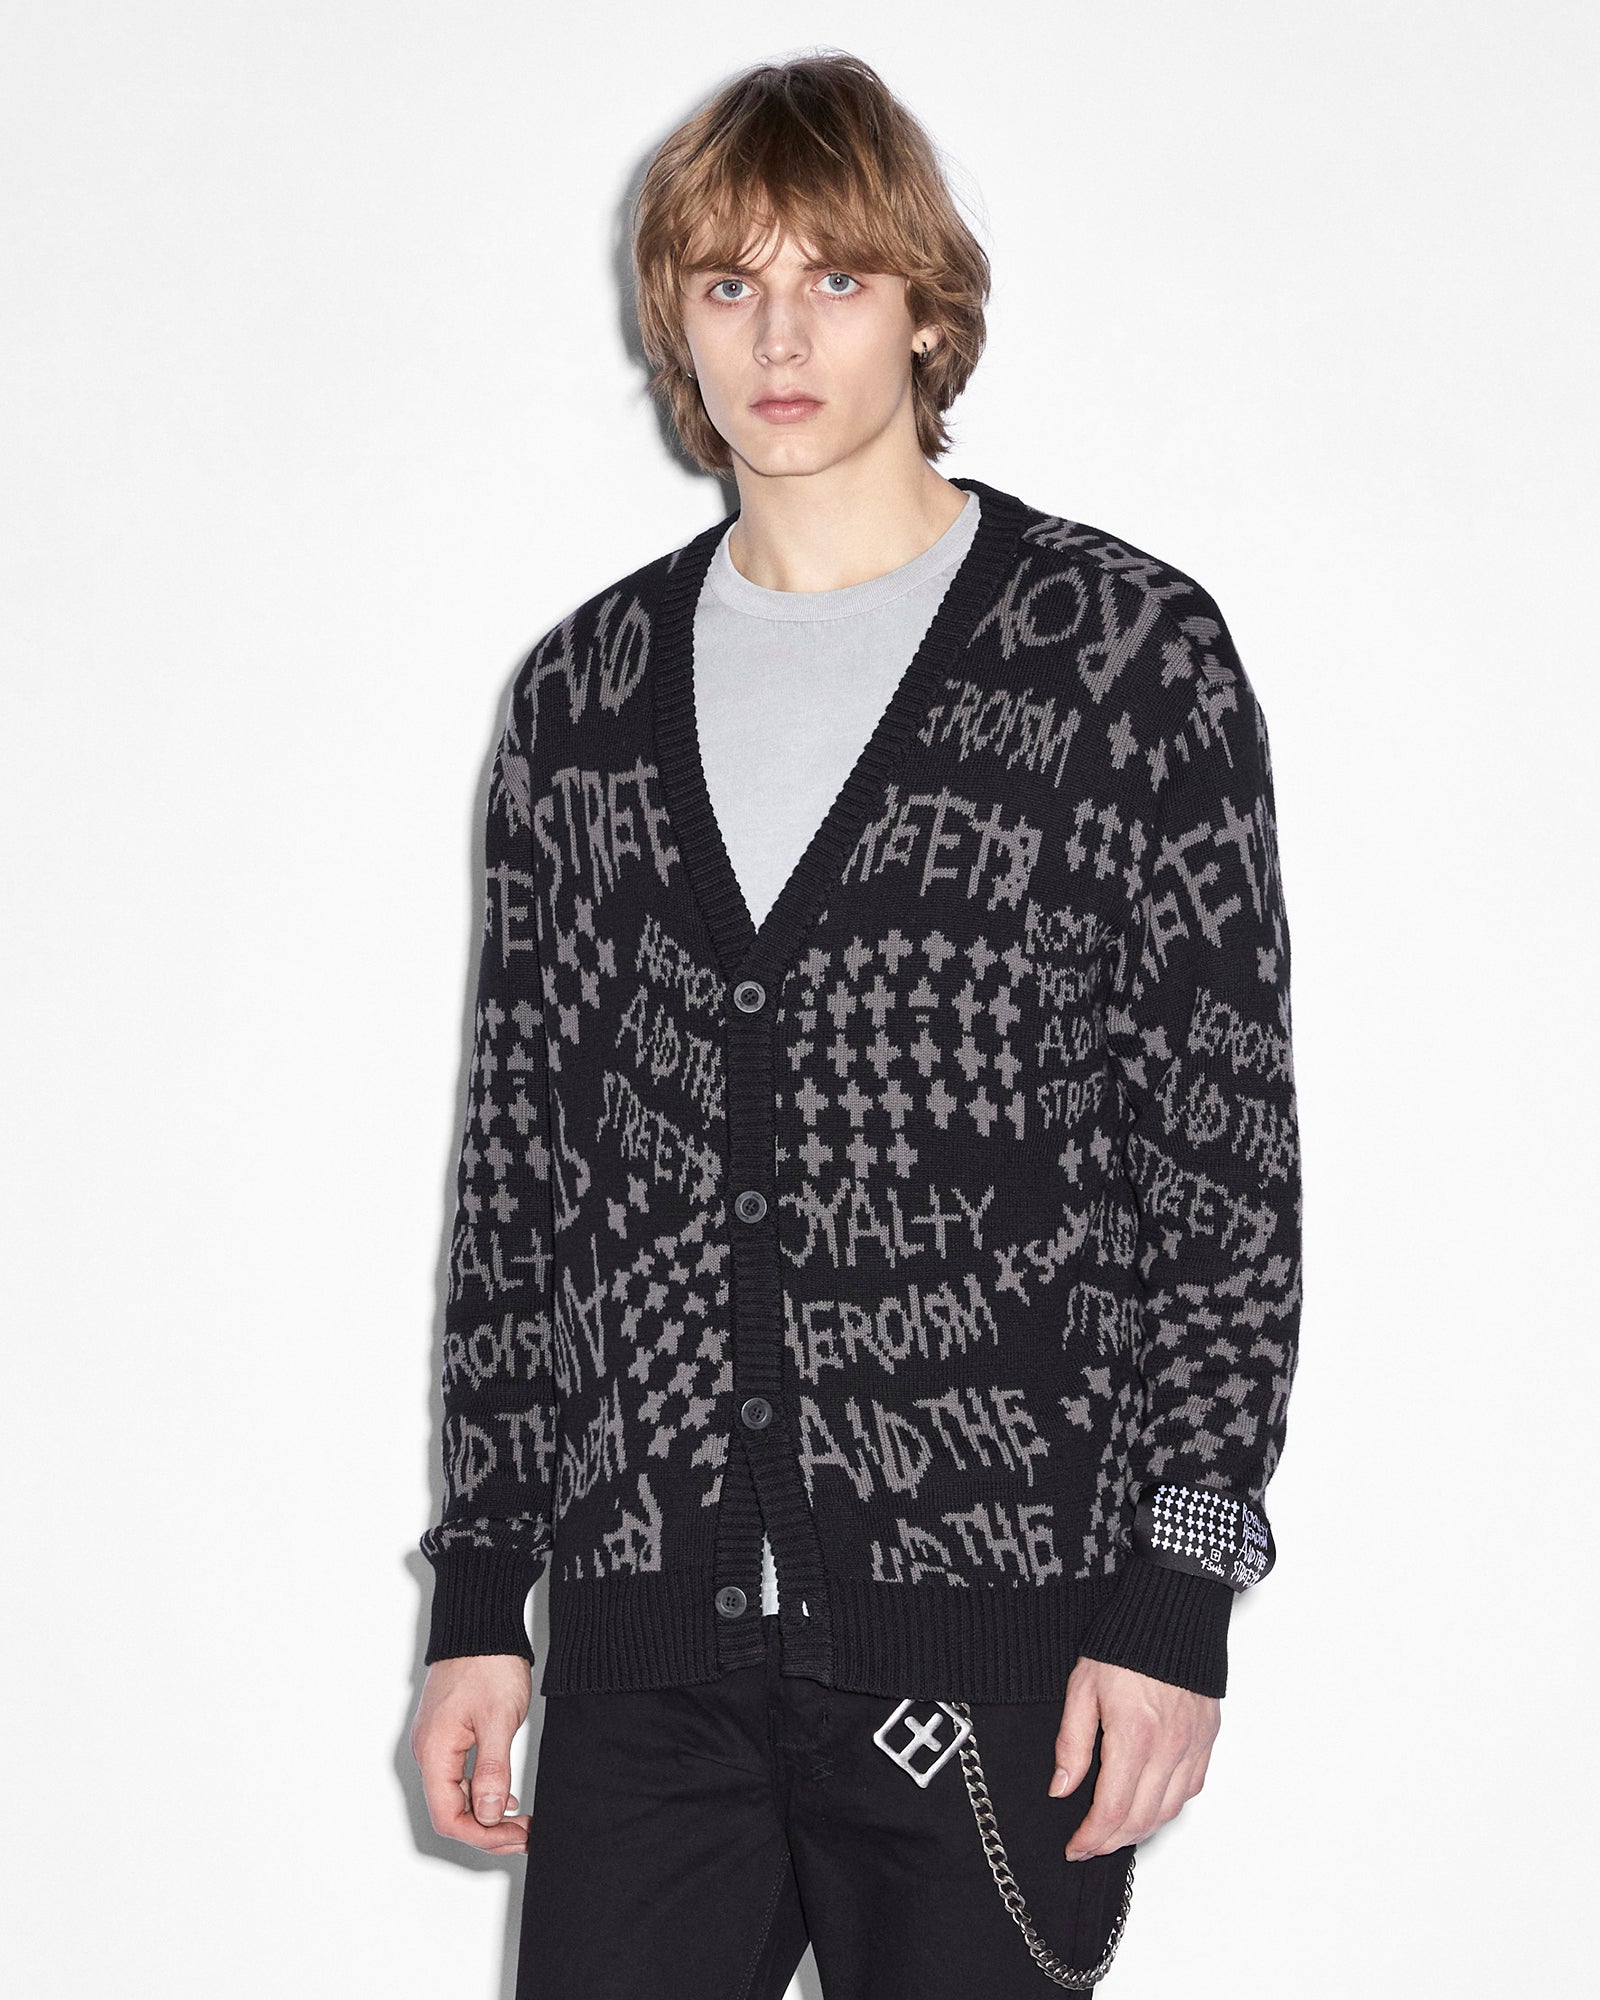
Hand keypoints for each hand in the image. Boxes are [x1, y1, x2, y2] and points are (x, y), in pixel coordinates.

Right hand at [411, 1654, 532, 1852]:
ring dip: (486, 1813)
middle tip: (524, 1834)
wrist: (482, 1623)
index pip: (449, 1817)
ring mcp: (437, 1741)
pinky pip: (460, 1775)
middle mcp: (429, 1750)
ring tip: (520, 1820)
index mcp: (435, 1751)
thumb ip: (492, 1770)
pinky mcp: (449, 1732)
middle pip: (451, 1811)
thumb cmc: (489, 1662)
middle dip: (487, 1830)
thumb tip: (489, 1814)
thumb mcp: (498, 1719)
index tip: (517, 1837)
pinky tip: (504, 1795)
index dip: (483, 1836)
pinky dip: (482, 1791)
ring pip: (456, 1795)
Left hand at [1050, 1656, 1219, 1859]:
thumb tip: (1062, 1788)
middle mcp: (1169, 1747)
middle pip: (1142, 1819)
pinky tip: (1149, 1805)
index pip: (1113, 1810)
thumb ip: (1072, 1743)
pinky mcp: (1208, 1738)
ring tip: (1115, 1832)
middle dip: (1112, 1842)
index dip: (1092, 1838)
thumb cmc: (1123, 1643)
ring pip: (1169, 1810)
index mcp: (1134, 1735)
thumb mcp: (1082, 1688)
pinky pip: (1191, 1788)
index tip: (1074, 1847)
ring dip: (1140, 1830)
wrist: (1171, 1611)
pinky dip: (1168, 1807)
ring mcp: (1193, 1745)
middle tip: (1089, 1846)